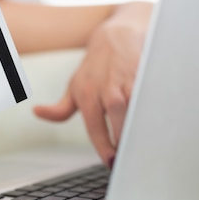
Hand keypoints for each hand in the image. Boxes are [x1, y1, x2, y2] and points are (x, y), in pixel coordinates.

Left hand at [33, 2, 151, 167]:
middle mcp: (107, 88)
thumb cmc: (95, 68)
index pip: (96, 128)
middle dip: (126, 141)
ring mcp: (128, 80)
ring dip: (141, 128)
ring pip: (137, 109)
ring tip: (146, 144)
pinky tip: (161, 124)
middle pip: (119, 120)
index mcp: (87, 94)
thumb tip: (38, 113)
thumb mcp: (74, 87)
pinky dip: (157, 110)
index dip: (105, 148)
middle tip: (132, 158)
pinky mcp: (147, 73)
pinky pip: (153, 96)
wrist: (116, 36)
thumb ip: (60, 109)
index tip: (112, 163)